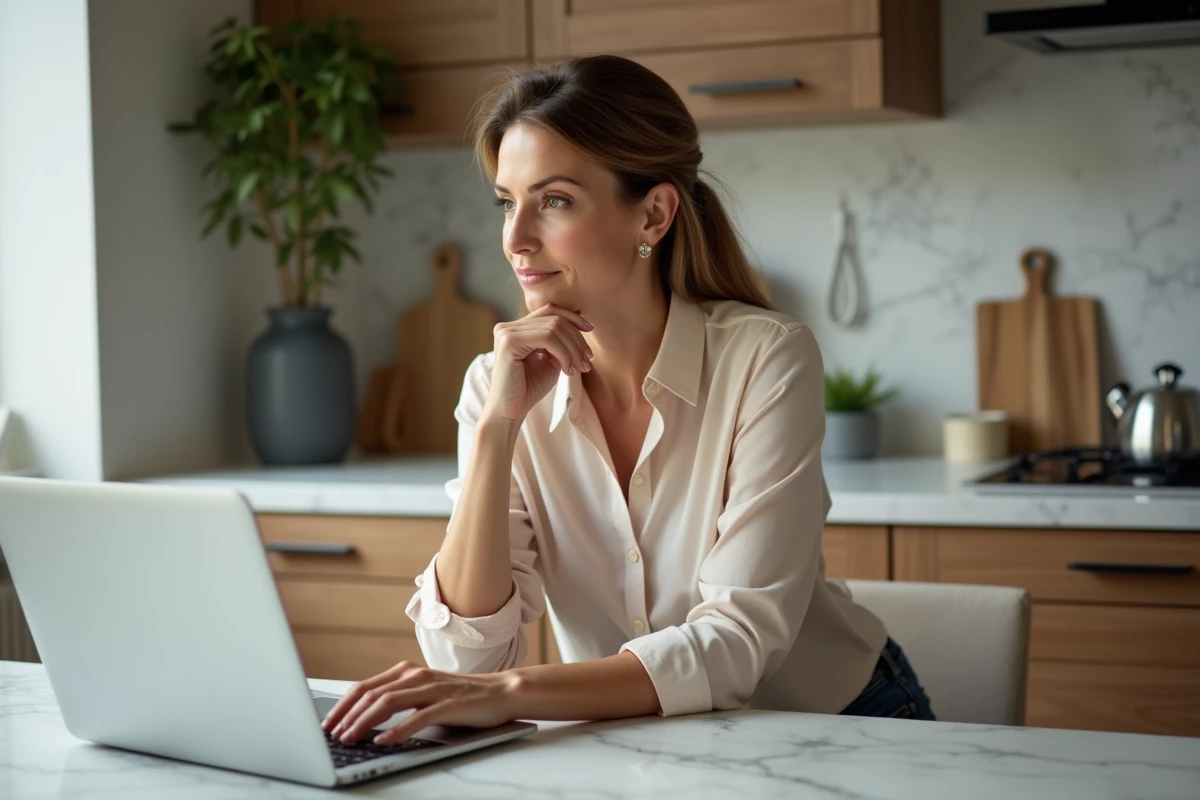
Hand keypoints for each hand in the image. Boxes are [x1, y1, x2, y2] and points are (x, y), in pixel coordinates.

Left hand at [320, 661, 521, 745]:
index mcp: (407, 672)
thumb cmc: (462, 696)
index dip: (343, 705)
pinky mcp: (449, 704)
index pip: (365, 687)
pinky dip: (397, 730)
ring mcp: (433, 689)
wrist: (501, 692)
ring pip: (389, 702)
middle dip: (347, 716)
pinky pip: (417, 717)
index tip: (328, 723)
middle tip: (332, 735)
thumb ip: (399, 699)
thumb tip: (364, 719)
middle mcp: (416, 676)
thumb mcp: (424, 693)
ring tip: (351, 739)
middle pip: (371, 694)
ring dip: (365, 722)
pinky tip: (384, 741)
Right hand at [485, 304, 593, 421]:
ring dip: (573, 349)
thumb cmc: (529, 389)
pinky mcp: (509, 342)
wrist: (510, 412)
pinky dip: (563, 353)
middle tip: (587, 362)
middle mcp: (508, 326)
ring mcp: (506, 332)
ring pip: (553, 327)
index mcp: (516, 328)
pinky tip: (567, 371)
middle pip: (554, 318)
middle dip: (577, 339)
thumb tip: (580, 319)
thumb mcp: (550, 360)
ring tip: (580, 368)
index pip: (549, 310)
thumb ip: (560, 341)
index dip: (572, 317)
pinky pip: (547, 338)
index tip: (590, 330)